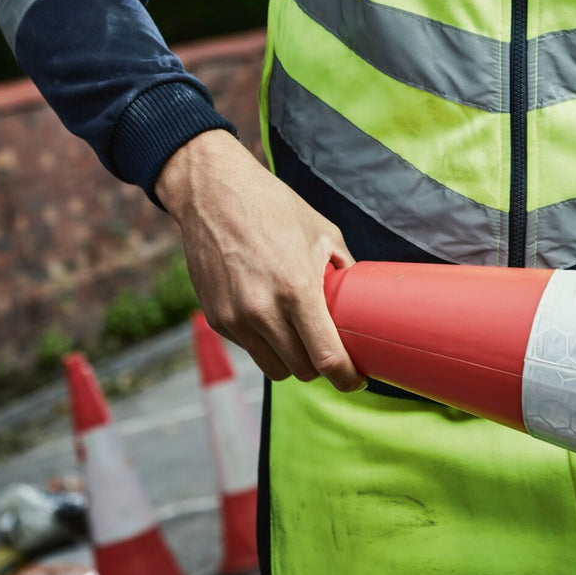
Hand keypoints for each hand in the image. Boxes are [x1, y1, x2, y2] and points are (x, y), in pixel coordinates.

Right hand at [156, 130, 365, 391]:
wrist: (214, 194)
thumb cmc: (274, 207)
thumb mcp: (322, 232)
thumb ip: (342, 269)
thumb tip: (361, 298)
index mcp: (297, 289)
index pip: (326, 357)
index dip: (346, 377)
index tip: (356, 380)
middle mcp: (263, 311)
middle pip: (301, 369)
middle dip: (321, 365)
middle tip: (331, 350)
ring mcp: (236, 319)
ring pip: (274, 368)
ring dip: (292, 360)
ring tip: (302, 337)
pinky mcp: (217, 319)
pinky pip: (250, 349)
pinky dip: (265, 342)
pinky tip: (271, 316)